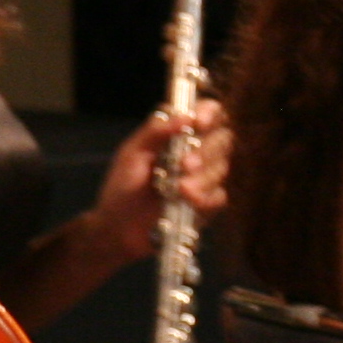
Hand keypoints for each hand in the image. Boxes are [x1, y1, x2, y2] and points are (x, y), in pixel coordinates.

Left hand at [84, 101, 228, 265]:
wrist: (119, 229)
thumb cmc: (122, 188)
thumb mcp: (131, 154)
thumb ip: (155, 132)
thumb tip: (184, 116)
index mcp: (179, 134)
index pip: (208, 113)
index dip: (210, 113)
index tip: (199, 123)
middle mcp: (198, 151)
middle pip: (223, 138)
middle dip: (206, 151)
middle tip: (184, 165)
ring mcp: (205, 178)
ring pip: (222, 167)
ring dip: (202, 178)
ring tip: (178, 189)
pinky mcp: (208, 202)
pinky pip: (219, 196)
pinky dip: (204, 198)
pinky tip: (187, 202)